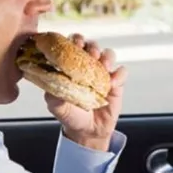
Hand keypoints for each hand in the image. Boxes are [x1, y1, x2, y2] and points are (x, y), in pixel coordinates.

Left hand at [45, 33, 127, 151]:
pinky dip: (118, 74)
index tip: (74, 44)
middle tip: (91, 54)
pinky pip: (122, 72)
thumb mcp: (58, 108)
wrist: (89, 131)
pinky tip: (112, 84)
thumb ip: (53, 97)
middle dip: (92, 46)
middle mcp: (88, 66)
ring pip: (109, 54)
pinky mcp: (117, 83)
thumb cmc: (71, 115)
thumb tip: (50, 88)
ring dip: (106, 57)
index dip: (74, 40)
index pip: (73, 45)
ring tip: (104, 66)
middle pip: (92, 45)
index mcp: (72, 66)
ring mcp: (103, 73)